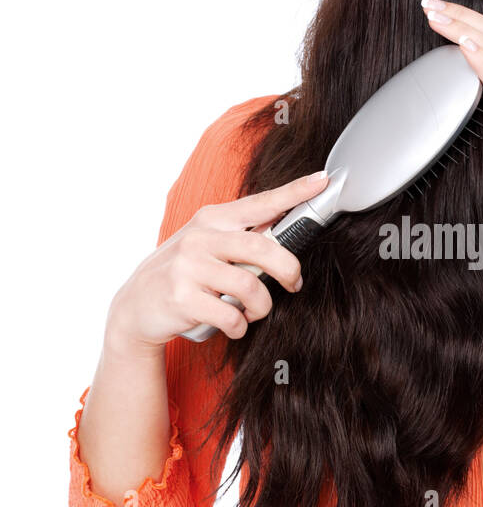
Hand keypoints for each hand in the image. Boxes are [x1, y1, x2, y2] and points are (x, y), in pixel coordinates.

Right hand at [106, 171, 329, 348]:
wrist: (135, 306)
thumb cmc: (181, 273)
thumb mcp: (206, 245)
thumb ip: (240, 237)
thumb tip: (287, 232)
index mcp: (212, 219)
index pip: (260, 202)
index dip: (294, 192)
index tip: (322, 181)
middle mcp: (200, 238)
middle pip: (263, 247)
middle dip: (289, 270)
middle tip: (294, 284)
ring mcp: (189, 267)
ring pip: (250, 286)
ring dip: (261, 307)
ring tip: (254, 311)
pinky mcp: (182, 298)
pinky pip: (231, 316)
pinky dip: (239, 326)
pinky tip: (233, 324)